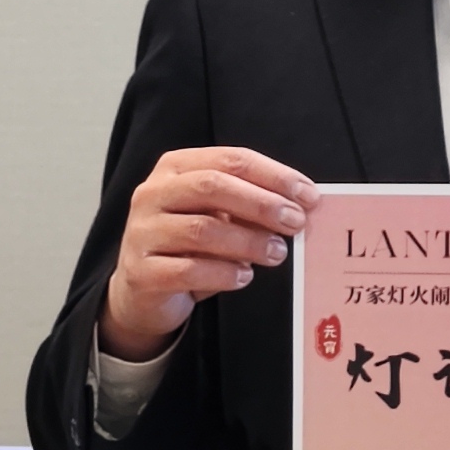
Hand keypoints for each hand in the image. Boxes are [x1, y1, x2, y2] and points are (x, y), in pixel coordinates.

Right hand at [100, 146, 317, 362]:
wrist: (142, 291)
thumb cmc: (188, 246)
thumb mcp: (218, 217)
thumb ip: (250, 208)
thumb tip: (297, 207)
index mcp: (175, 168)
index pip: (230, 159)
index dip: (273, 175)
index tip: (308, 195)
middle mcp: (153, 194)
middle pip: (212, 187)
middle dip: (262, 204)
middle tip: (295, 222)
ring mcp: (143, 232)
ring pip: (202, 230)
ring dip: (248, 242)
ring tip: (277, 253)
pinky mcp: (142, 272)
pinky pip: (188, 270)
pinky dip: (224, 273)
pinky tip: (244, 276)